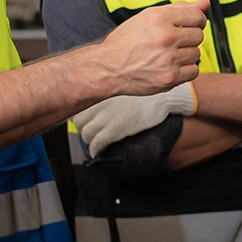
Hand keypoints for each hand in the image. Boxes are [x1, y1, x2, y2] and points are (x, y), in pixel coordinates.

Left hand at [73, 82, 196, 156]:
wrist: (162, 99)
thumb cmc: (148, 94)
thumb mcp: (125, 89)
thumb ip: (111, 94)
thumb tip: (104, 100)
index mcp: (103, 93)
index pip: (80, 107)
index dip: (80, 118)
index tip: (84, 122)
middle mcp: (101, 104)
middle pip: (79, 122)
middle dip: (83, 130)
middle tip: (89, 134)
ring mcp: (107, 117)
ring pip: (86, 134)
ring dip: (89, 141)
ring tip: (95, 143)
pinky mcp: (115, 130)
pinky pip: (97, 143)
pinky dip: (95, 150)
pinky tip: (98, 152)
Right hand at [99, 0, 207, 95]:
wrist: (108, 67)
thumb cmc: (127, 41)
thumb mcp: (149, 17)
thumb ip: (180, 8)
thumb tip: (205, 3)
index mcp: (160, 18)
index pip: (197, 16)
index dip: (196, 20)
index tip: (190, 25)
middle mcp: (165, 37)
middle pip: (198, 35)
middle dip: (188, 38)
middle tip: (173, 42)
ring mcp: (168, 59)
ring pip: (196, 54)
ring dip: (186, 55)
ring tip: (168, 55)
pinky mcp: (169, 78)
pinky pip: (193, 71)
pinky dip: (185, 70)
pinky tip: (171, 66)